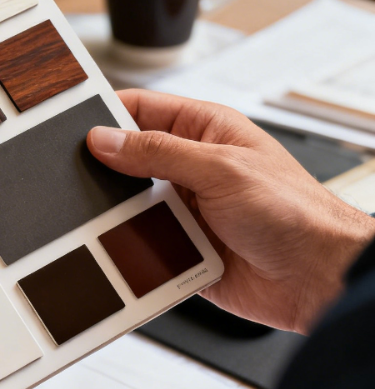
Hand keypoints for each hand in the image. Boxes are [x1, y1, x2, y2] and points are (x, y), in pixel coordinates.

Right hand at [87, 89, 374, 333]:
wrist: (319, 279)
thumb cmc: (296, 214)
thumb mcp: (221, 169)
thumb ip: (159, 152)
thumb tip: (105, 140)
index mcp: (206, 131)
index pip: (142, 109)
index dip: (106, 112)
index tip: (70, 123)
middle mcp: (192, 168)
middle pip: (128, 159)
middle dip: (103, 168)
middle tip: (72, 174)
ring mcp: (186, 208)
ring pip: (128, 204)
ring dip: (116, 212)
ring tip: (96, 214)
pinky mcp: (181, 247)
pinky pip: (139, 243)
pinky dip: (128, 246)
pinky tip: (119, 246)